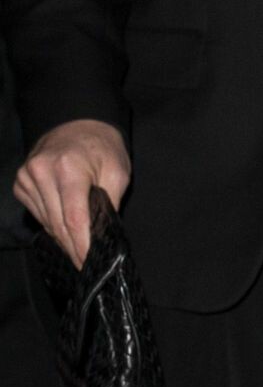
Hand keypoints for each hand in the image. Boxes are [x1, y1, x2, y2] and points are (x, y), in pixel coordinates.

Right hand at [14, 119, 130, 267]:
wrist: (77, 121)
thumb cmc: (102, 146)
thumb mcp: (117, 171)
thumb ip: (109, 202)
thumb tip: (102, 234)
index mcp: (68, 169)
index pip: (73, 218)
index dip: (81, 245)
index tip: (88, 263)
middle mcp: (41, 173)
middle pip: (57, 224)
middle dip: (73, 247)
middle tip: (85, 264)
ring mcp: (27, 177)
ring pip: (46, 222)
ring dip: (62, 238)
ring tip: (78, 249)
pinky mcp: (20, 182)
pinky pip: (37, 213)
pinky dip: (52, 223)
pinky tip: (65, 228)